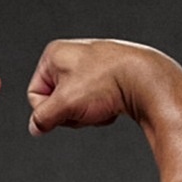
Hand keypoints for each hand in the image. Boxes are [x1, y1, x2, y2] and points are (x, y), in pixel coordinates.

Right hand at [26, 38, 172, 136]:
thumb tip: (35, 127)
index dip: (48, 110)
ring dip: (85, 113)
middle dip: (70, 112)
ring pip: (76, 103)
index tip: (66, 111)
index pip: (34, 94)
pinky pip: (94, 101)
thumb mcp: (64, 105)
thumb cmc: (107, 83)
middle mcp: (72, 54)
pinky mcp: (108, 74)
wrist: (147, 80)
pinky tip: (111, 105)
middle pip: (56, 100)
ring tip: (101, 106)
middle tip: (85, 109)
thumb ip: (42, 119)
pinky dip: (100, 109)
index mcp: (54, 54)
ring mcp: (92, 64)